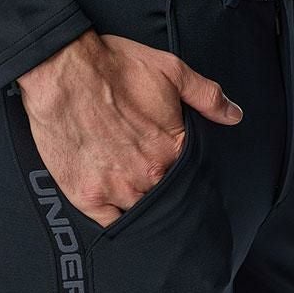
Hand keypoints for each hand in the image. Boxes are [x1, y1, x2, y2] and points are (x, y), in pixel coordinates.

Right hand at [17, 29, 241, 226]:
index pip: (189, 177)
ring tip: (133, 193)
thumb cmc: (111, 68)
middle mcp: (148, 174)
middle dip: (162, 192)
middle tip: (150, 180)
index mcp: (172, 149)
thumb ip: (206, 96)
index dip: (183, 176)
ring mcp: (117, 189)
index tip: (175, 172)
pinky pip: (110, 224)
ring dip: (141, 207)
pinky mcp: (88, 196)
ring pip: (140, 213)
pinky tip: (117, 211)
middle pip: (165, 198)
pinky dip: (116, 222)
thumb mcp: (170, 70)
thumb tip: (233, 115)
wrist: (60, 71)